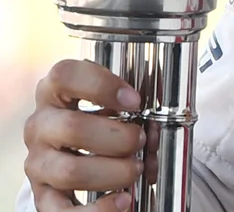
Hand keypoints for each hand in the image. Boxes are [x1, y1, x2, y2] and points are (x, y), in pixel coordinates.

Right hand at [23, 60, 144, 211]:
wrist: (73, 152)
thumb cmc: (99, 120)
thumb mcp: (110, 104)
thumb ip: (130, 105)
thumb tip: (155, 127)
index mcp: (55, 94)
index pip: (64, 75)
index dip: (102, 85)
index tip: (136, 100)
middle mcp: (40, 126)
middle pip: (72, 128)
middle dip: (118, 137)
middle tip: (140, 141)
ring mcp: (39, 162)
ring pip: (69, 170)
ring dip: (113, 172)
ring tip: (135, 170)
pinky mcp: (43, 196)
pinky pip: (63, 211)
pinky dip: (98, 209)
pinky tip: (123, 200)